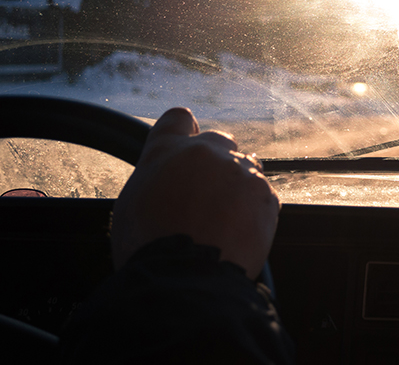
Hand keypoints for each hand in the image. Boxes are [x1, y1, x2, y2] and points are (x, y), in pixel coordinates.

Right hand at [112, 108, 278, 277]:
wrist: (186, 279)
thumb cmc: (150, 247)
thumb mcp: (132, 203)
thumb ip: (155, 177)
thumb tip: (165, 178)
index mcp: (168, 150)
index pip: (178, 119)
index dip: (183, 130)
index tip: (188, 144)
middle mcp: (208, 152)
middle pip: (219, 142)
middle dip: (215, 161)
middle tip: (205, 194)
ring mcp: (241, 172)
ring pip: (246, 167)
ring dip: (238, 185)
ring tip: (223, 219)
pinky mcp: (267, 196)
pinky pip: (264, 195)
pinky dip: (255, 210)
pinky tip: (238, 233)